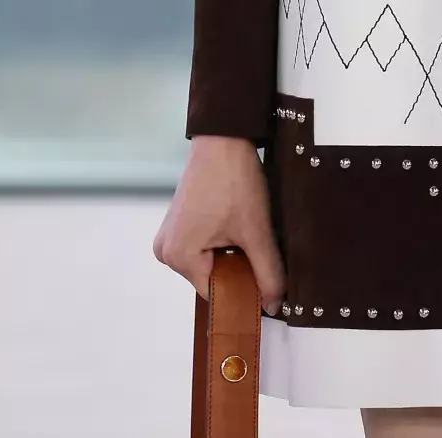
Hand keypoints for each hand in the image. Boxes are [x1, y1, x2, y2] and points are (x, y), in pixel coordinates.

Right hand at [153, 134, 286, 314]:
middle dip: (237, 270)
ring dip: (231, 255)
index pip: (215, 293)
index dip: (242, 292)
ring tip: (247, 232)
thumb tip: (275, 306)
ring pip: (209, 262)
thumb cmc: (235, 179)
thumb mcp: (256, 230)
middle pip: (211, 278)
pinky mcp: (178, 224)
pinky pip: (203, 247)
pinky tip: (236, 225)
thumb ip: (267, 272)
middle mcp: (166, 251)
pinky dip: (222, 243)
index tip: (266, 286)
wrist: (223, 136)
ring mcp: (169, 236)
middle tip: (259, 250)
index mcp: (179, 257)